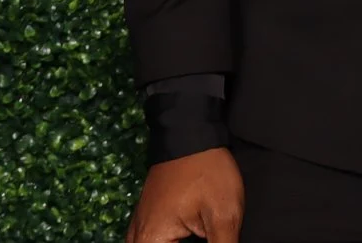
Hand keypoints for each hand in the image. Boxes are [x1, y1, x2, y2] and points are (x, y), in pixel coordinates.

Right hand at [126, 148, 243, 242]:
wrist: (191, 129)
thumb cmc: (206, 170)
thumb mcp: (223, 216)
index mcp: (151, 241)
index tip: (211, 238)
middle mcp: (138, 237)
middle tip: (208, 234)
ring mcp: (140, 227)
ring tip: (202, 234)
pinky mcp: (147, 218)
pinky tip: (192, 237)